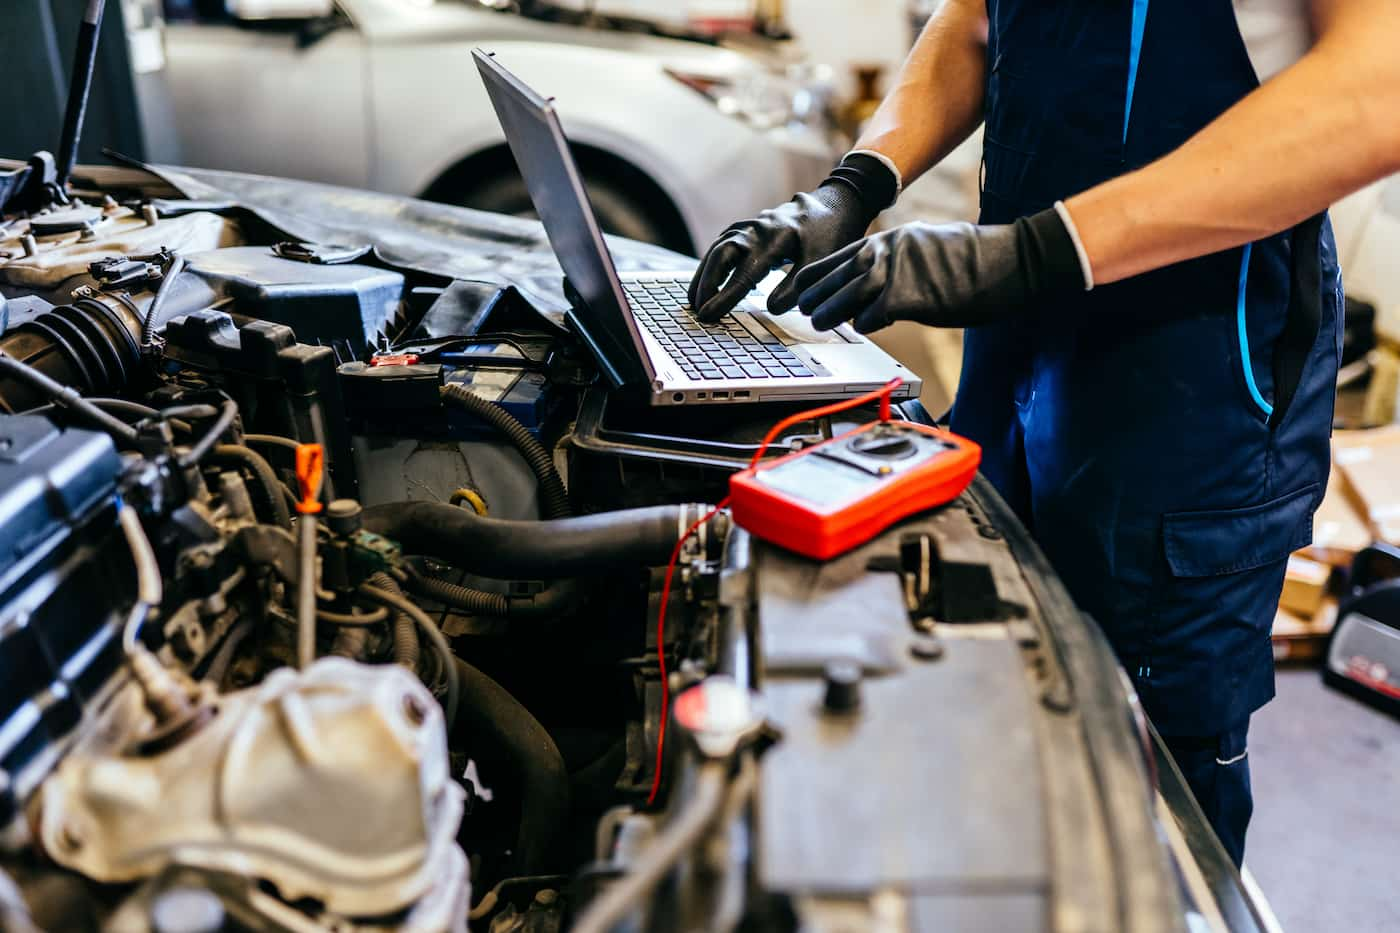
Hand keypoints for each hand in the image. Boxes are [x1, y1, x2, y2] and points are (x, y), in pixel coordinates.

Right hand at [688, 152, 899, 321]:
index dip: (724, 297)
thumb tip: (771, 309)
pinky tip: (706, 278)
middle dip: (707, 283)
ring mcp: (751, 225)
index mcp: (777, 239)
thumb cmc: (830, 236)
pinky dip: (711, 262)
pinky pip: (723, 243)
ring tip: (694, 299)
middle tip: (697, 309)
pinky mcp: (749, 227)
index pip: (744, 273)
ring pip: (719, 248)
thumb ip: (797, 286)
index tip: (709, 315)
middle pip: (722, 254)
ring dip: (704, 273)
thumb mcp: (821, 262)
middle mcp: (758, 229)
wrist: (835, 205)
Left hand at [792, 208, 1088, 332]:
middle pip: (835, 275)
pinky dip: (868, 324)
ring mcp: (898, 272)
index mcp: (890, 238)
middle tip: (804, 311)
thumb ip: (897, 260)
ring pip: (847, 295)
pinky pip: (875, 315)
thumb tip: (876, 280)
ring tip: (819, 323)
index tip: (801, 288)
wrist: (1008, 260)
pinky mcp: (910, 296)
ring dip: (831, 311)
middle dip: (816, 294)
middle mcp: (888, 250)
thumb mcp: (925, 247)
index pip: (838, 255)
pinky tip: (867, 327)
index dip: (816, 275)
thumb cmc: (973, 259)